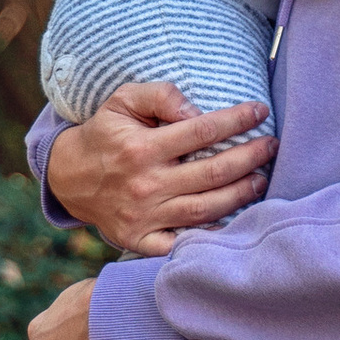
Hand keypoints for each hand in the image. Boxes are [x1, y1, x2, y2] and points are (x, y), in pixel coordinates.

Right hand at [45, 75, 273, 255]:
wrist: (68, 178)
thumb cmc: (105, 134)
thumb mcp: (122, 101)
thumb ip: (160, 96)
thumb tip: (196, 111)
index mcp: (142, 148)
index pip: (202, 131)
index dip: (237, 120)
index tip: (260, 112)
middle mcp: (146, 184)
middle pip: (213, 174)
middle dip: (250, 158)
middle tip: (271, 147)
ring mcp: (145, 217)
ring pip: (207, 210)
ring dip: (242, 195)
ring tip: (261, 180)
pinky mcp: (141, 240)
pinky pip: (183, 244)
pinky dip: (211, 238)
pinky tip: (235, 224)